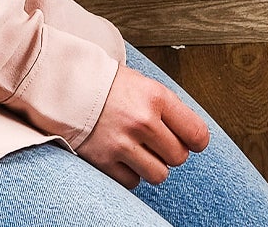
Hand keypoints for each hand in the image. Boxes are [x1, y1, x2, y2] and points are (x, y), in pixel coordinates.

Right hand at [78, 62, 209, 189]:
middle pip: (179, 157)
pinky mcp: (104, 161)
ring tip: (142, 150)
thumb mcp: (146, 85)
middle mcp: (142, 121)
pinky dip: (131, 173)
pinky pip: (133, 182)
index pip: (195, 132)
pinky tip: (124, 157)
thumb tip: (191, 134)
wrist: (70, 87)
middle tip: (160, 142)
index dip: (197, 141)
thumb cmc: (110, 85)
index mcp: (156, 97)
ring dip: (153, 165)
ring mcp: (122, 143)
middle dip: (172, 152)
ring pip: (159, 174)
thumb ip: (168, 108)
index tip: (194, 142)